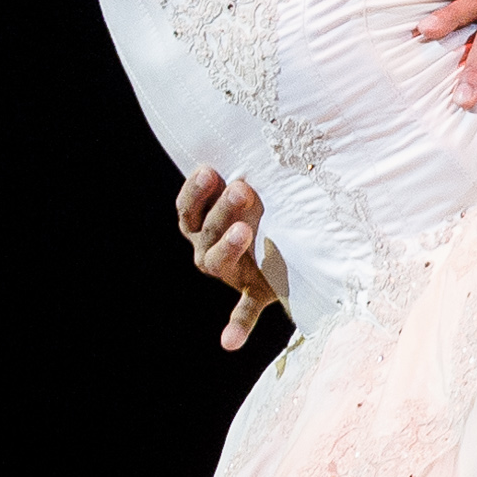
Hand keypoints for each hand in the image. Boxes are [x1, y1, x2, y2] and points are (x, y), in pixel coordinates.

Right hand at [177, 167, 285, 350]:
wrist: (289, 246)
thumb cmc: (266, 205)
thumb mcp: (256, 188)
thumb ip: (248, 172)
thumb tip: (257, 134)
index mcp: (202, 224)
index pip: (188, 209)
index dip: (194, 191)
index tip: (208, 171)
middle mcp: (208, 249)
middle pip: (207, 230)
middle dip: (222, 209)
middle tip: (242, 189)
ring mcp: (230, 271)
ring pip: (218, 260)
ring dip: (228, 246)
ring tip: (243, 229)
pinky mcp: (256, 291)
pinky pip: (244, 311)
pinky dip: (237, 326)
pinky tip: (229, 342)